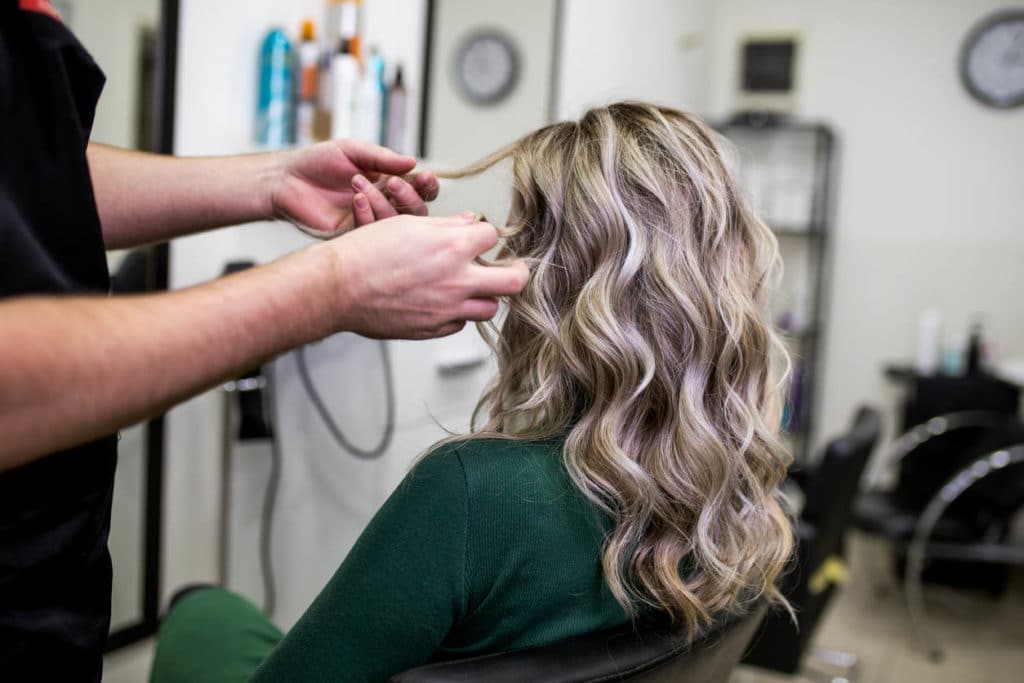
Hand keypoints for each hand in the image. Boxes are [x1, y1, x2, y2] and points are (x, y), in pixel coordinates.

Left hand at [269, 139, 438, 238]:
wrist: (286, 180)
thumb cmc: (318, 162)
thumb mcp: (353, 151)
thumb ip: (383, 158)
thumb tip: (413, 163)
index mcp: (389, 184)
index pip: (420, 190)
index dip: (427, 186)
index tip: (424, 176)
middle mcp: (384, 205)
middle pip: (416, 212)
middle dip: (409, 197)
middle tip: (392, 183)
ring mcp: (370, 223)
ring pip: (395, 224)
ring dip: (382, 203)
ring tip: (358, 182)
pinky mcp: (353, 238)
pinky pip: (371, 233)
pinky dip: (366, 215)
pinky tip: (355, 199)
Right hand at [316, 212, 529, 338]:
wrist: (337, 286)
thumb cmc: (366, 251)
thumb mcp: (407, 225)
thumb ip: (446, 226)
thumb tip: (470, 222)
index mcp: (453, 247)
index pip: (492, 237)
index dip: (485, 235)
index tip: (478, 237)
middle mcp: (457, 280)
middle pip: (514, 282)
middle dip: (516, 272)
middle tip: (510, 269)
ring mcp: (447, 309)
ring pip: (489, 308)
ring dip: (484, 296)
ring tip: (470, 287)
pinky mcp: (433, 329)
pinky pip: (459, 323)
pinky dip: (457, 313)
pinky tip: (440, 301)